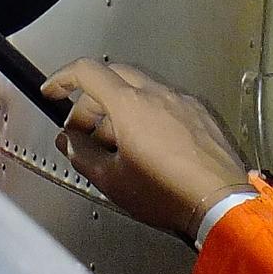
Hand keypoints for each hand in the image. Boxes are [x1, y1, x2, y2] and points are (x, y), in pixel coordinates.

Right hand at [42, 57, 252, 242]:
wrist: (219, 202)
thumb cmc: (168, 194)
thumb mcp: (112, 180)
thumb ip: (83, 155)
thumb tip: (70, 142)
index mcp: (130, 104)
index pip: (87, 72)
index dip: (63, 78)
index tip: (53, 90)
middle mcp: (157, 94)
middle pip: (113, 76)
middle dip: (91, 99)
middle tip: (82, 128)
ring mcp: (181, 101)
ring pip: (140, 90)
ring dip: (119, 108)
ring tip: (115, 145)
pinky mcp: (199, 113)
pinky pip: (165, 102)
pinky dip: (147, 114)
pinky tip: (146, 145)